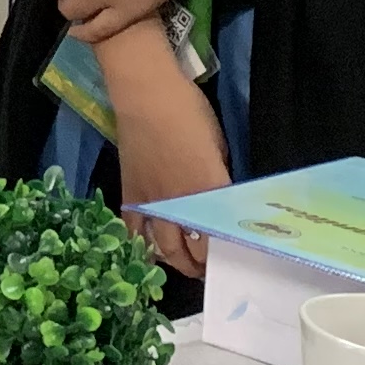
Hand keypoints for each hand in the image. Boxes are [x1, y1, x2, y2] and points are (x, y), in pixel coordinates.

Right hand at [109, 66, 229, 277]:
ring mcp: (152, 203)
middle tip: (209, 269)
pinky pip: (134, 228)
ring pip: (162, 248)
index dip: (226, 256)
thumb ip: (219, 178)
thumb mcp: (219, 146)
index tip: (234, 259)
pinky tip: (148, 248)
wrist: (147, 95)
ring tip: (183, 263)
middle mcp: (180, 206)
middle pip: (190, 253)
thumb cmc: (190, 112)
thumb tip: (219, 196)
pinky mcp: (130, 194)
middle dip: (201, 267)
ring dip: (174, 261)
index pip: (219, 240)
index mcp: (209, 193)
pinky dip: (141, 243)